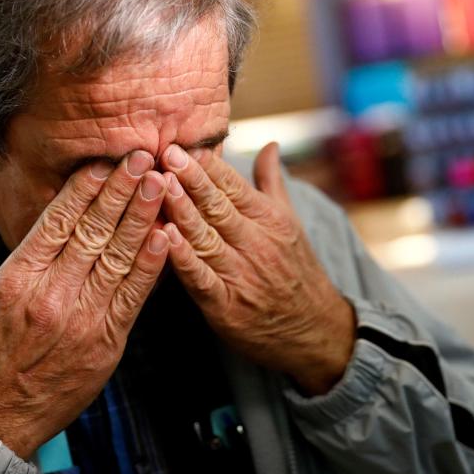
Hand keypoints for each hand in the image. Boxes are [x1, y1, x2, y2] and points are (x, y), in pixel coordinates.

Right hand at [0, 151, 168, 457]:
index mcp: (15, 281)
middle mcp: (51, 295)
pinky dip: (150, 266)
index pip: (55, 222)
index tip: (103, 163)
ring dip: (141, 217)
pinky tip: (164, 236)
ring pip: (117, 258)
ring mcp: (81, 319)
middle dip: (120, 190)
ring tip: (160, 184)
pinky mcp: (105, 343)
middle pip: (93, 231)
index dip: (83, 189)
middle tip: (142, 157)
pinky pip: (132, 297)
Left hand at [158, 142, 355, 394]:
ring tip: (159, 185)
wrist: (314, 330)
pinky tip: (164, 238)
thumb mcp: (290, 223)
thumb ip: (272, 183)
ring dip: (181, 211)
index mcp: (270, 219)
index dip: (208, 165)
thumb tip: (270, 145)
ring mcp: (241, 274)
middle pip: (218, 206)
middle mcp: (256, 243)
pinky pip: (201, 278)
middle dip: (190, 178)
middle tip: (166, 153)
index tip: (183, 144)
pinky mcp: (226, 306)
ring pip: (206, 237)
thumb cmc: (296, 271)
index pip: (234, 186)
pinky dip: (183, 259)